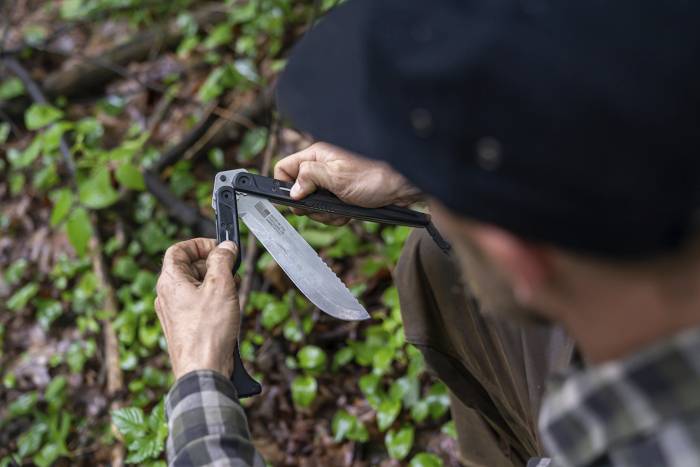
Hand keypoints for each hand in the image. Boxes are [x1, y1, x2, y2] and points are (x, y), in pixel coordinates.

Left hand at [155, 238, 239, 379]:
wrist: (203, 371)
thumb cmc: (207, 331)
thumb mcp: (221, 286)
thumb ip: (223, 260)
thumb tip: (225, 247)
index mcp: (170, 281)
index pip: (179, 250)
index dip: (200, 244)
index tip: (219, 248)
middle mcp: (167, 296)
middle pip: (189, 268)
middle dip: (213, 265)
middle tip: (232, 269)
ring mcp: (174, 313)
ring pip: (195, 287)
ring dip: (216, 283)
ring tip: (234, 290)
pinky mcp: (184, 328)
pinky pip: (198, 305)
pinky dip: (214, 301)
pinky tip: (229, 309)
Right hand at [274, 142, 421, 224]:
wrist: (403, 187)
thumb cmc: (375, 176)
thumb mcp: (338, 177)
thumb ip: (310, 178)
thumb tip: (292, 190)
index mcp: (317, 155)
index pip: (285, 168)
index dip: (285, 186)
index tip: (296, 201)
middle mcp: (322, 166)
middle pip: (297, 190)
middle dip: (309, 205)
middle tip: (324, 208)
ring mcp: (331, 181)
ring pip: (313, 203)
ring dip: (324, 213)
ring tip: (340, 211)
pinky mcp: (341, 194)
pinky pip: (328, 209)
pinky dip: (335, 216)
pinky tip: (347, 213)